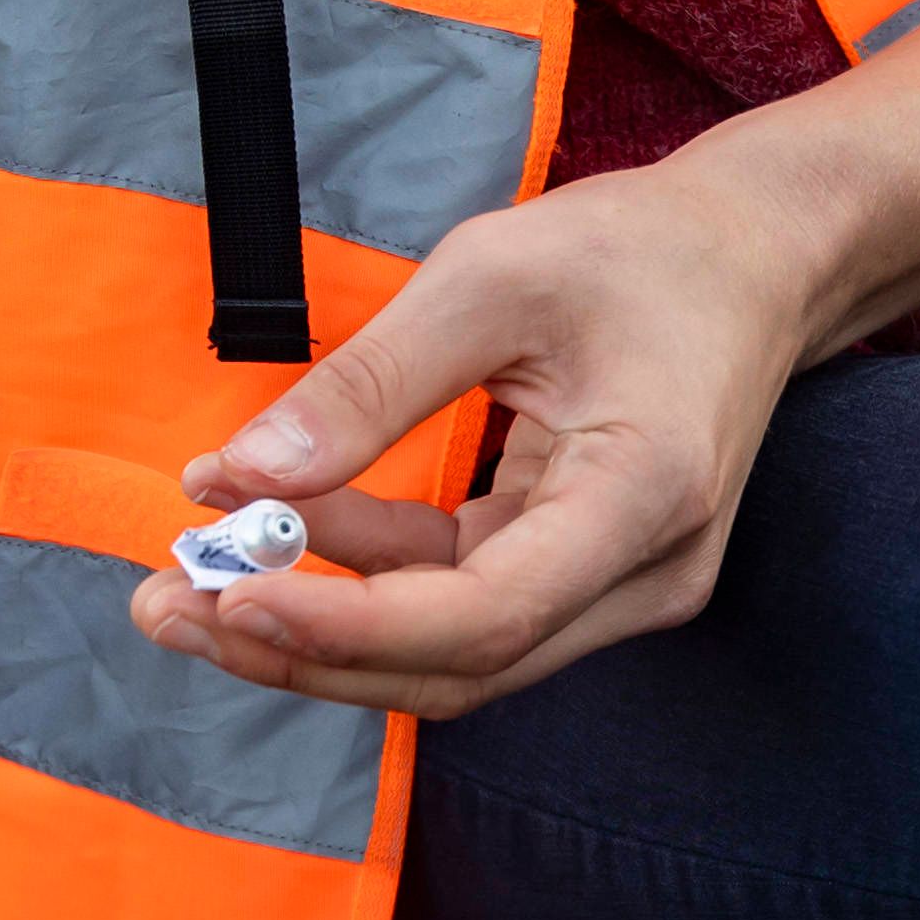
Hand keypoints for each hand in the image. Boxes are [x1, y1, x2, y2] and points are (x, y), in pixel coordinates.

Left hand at [124, 150, 828, 718]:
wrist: (759, 257)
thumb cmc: (641, 249)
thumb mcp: (492, 276)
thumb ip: (368, 383)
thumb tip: (239, 476)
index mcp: (643, 496)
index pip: (485, 615)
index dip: (349, 624)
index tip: (231, 591)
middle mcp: (644, 575)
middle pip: (457, 669)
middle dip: (300, 649)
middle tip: (160, 607)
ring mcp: (620, 590)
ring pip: (450, 658)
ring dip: (318, 633)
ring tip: (188, 589)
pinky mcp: (585, 578)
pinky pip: (461, 609)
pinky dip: (363, 589)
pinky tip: (273, 545)